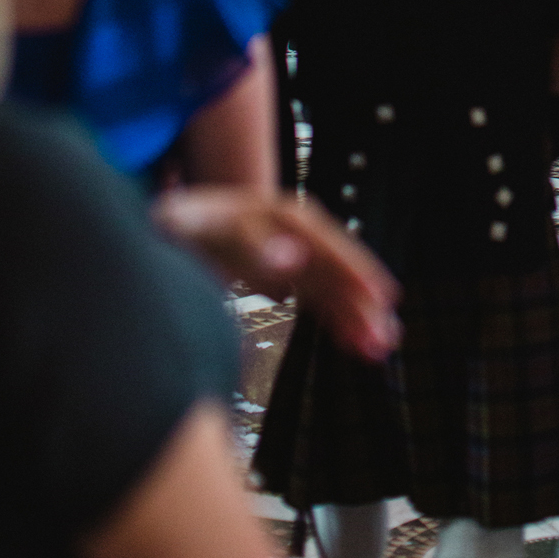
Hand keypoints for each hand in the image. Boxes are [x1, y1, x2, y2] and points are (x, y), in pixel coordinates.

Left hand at [152, 187, 401, 360]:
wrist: (174, 224)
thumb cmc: (183, 222)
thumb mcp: (198, 225)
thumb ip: (246, 242)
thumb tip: (291, 263)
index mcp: (274, 211)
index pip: (317, 239)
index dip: (347, 267)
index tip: (371, 294)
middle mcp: (292, 230)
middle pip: (332, 263)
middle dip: (359, 296)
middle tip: (384, 328)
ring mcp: (293, 253)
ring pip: (333, 284)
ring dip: (358, 313)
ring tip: (382, 344)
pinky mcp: (289, 275)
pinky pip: (322, 299)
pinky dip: (340, 321)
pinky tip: (358, 345)